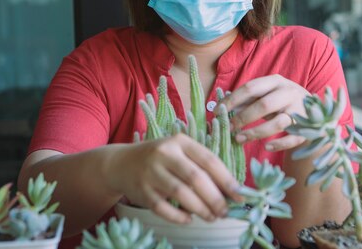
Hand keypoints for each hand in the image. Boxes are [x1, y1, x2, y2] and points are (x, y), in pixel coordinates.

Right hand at [110, 133, 242, 223]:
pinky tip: (189, 219)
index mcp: (180, 141)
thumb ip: (201, 166)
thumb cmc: (160, 159)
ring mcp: (151, 172)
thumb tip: (231, 190)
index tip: (240, 195)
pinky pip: (163, 208)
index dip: (226, 179)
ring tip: (212, 217)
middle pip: (196, 178)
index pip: (208, 160)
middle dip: (215, 198)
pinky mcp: (141, 190)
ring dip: (201, 209)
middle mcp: (165, 153)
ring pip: (181, 193)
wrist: (122, 163)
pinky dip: (179, 217)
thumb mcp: (179, 152)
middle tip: (225, 211)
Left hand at [220, 74, 309, 151]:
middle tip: (228, 128)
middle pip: (264, 105)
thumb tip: (220, 108)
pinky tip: (266, 146)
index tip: (217, 111)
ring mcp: (300, 111)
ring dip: (256, 132)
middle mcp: (289, 93)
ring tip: (239, 139)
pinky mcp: (307, 128)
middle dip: (243, 117)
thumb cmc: (281, 102)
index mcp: (275, 82)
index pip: (251, 88)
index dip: (232, 100)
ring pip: (278, 123)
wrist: (316, 111)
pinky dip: (278, 144)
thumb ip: (246, 100)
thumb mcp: (266, 95)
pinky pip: (292, 138)